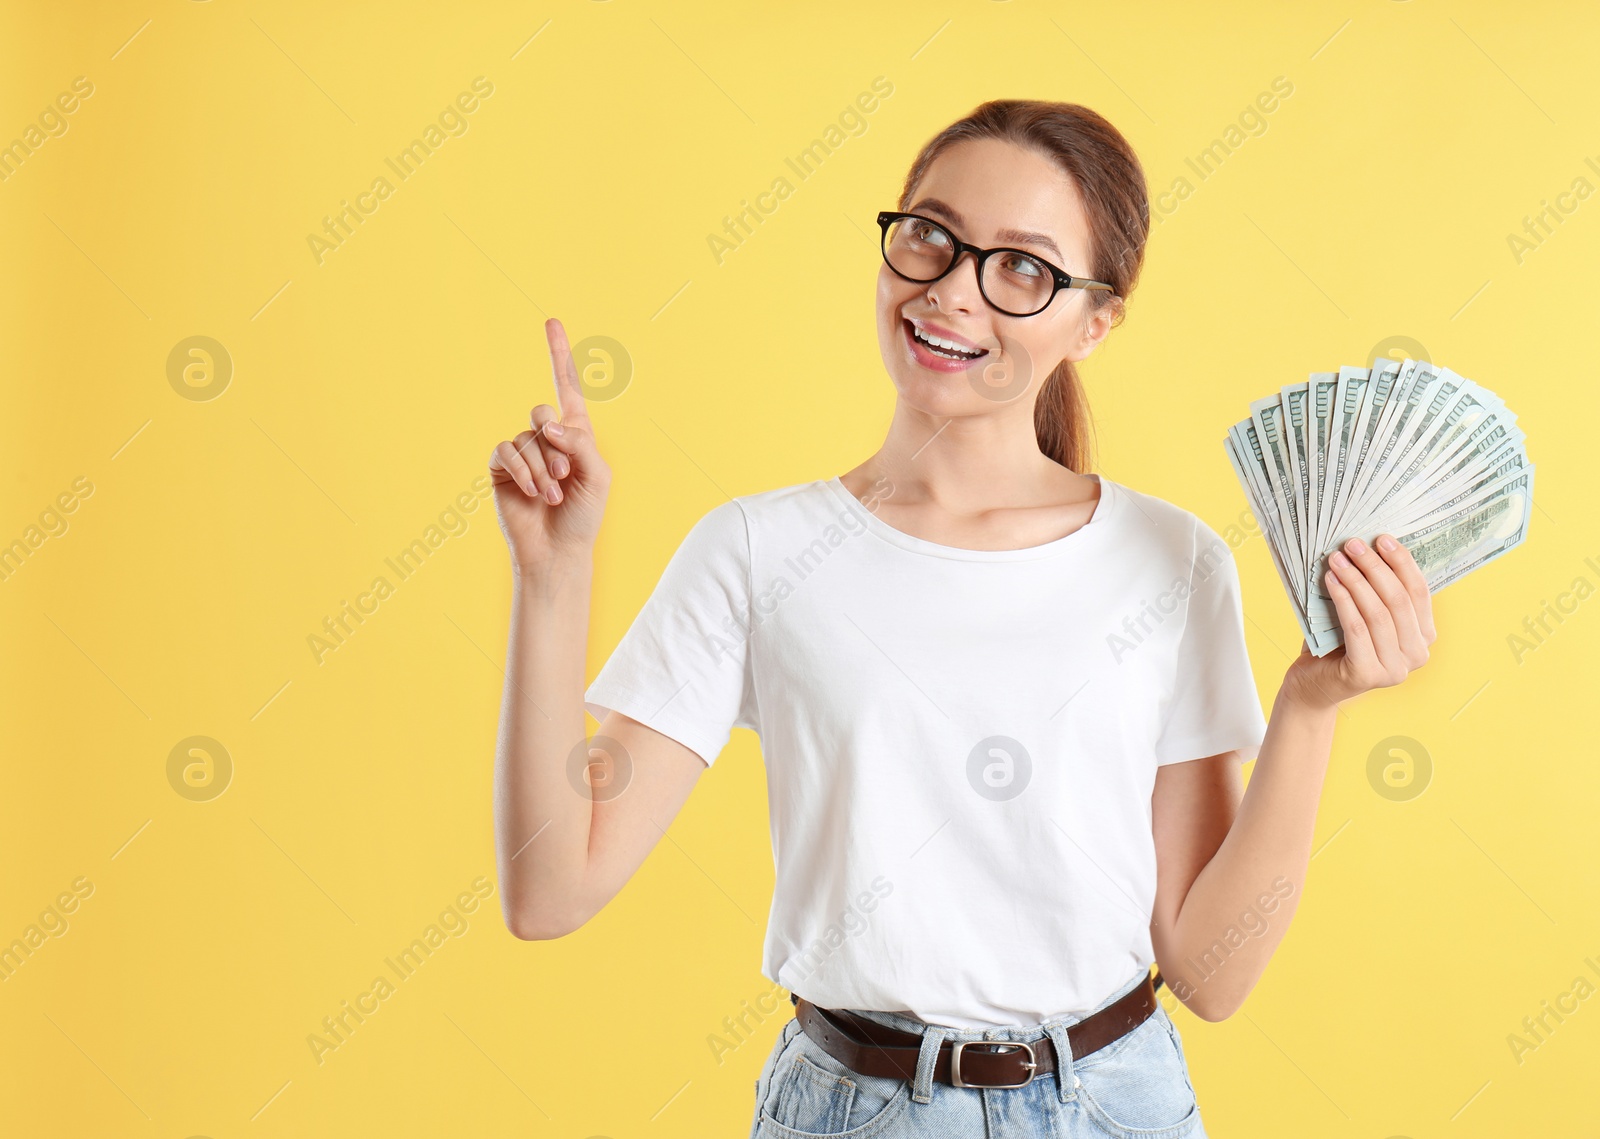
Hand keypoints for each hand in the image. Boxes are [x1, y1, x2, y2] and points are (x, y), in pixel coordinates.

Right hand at [488, 318, 610, 571]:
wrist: (558, 550)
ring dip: (542, 470)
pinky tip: (533, 494)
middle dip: (556, 446)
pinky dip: (522, 471)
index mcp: (576, 434)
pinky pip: (506, 451)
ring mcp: (523, 452)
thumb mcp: (598, 475)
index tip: (551, 321)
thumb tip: (548, 424)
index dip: (558, 354)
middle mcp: (547, 438)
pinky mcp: (501, 467)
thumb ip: (580, 443)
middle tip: (565, 477)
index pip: (567, 387)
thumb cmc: (584, 515)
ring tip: (552, 497)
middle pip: (543, 412)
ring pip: (527, 439)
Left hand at [1283, 533, 1436, 710]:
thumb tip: (1370, 546)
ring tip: (1336, 559)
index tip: (1381, 539)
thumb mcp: (1364, 613)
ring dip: (1355, 580)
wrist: (1314, 684)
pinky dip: (1343, 600)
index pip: (1419, 592)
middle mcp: (1417, 655)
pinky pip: (1357, 628)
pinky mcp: (1368, 675)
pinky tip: (1331, 581)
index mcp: (1424, 636)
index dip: (1401, 562)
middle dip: (1374, 567)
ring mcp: (1395, 669)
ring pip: (1378, 613)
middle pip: (1398, 600)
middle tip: (1352, 545)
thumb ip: (1376, 590)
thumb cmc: (1339, 643)